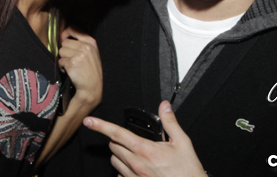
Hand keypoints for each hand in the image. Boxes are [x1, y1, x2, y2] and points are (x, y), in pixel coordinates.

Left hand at [58, 26, 101, 106]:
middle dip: (65, 51)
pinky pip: (60, 61)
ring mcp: (79, 54)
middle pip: (65, 42)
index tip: (64, 39)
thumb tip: (64, 36)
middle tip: (72, 59)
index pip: (73, 28)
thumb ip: (82, 42)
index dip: (65, 33)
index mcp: (91, 42)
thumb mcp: (92, 52)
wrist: (92, 87)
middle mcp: (86, 46)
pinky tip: (70, 71)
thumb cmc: (91, 70)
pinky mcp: (72, 63)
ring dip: (63, 59)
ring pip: (61, 51)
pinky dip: (62, 67)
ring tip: (71, 66)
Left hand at [83, 101, 206, 176]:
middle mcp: (136, 164)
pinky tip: (137, 167)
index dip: (100, 125)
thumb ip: (171, 122)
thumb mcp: (183, 142)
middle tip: (134, 139)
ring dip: (120, 154)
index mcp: (145, 150)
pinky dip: (124, 169)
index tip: (89, 121)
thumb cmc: (187, 170)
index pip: (117, 133)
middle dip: (119, 140)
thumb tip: (164, 106)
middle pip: (113, 146)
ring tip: (135, 153)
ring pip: (114, 161)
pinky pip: (120, 175)